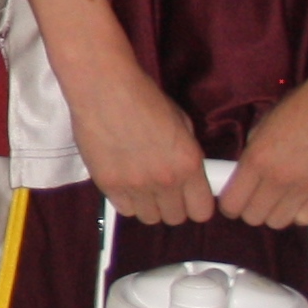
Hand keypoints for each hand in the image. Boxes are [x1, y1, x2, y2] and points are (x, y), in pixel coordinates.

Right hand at [64, 61, 213, 225]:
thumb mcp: (181, 123)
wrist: (105, 88)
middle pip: (175, 218)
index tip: (189, 197)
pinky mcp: (108, 185)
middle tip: (163, 189)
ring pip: (149, 218)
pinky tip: (123, 182)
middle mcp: (166, 181)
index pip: (202, 212)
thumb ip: (186, 154)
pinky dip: (126, 200)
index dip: (196, 205)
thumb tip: (188, 172)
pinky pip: (124, 209)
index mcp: (189, 164)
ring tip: (141, 186)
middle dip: (172, 205)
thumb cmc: (145, 98)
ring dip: (148, 205)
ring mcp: (135, 186)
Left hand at [221, 63, 307, 228]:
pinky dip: (299, 211)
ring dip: (274, 212)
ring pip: (278, 222)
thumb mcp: (266, 123)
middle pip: (253, 218)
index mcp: (258, 159)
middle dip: (250, 208)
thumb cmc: (305, 104)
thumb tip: (246, 173)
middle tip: (256, 195)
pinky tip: (301, 196)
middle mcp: (280, 180)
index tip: (233, 198)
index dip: (229, 204)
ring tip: (279, 196)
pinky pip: (305, 219)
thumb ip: (254, 152)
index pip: (232, 204)